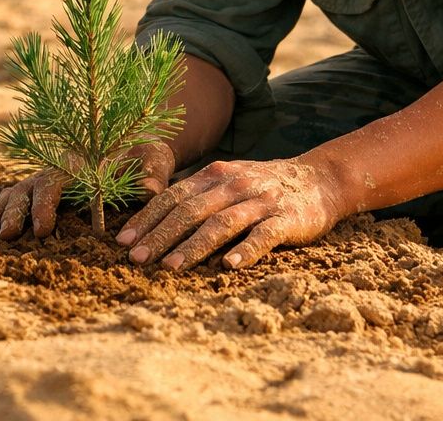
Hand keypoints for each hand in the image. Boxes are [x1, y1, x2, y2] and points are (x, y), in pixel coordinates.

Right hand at [0, 141, 176, 238]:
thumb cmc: (147, 157)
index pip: (57, 182)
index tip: (43, 230)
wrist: (140, 150)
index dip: (47, 205)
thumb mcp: (155, 160)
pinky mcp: (43, 190)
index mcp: (82, 162)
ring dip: (1, 209)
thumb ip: (151, 174)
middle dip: (16, 210)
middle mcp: (60, 168)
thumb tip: (150, 189)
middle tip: (7, 235)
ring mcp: (48, 178)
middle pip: (31, 187)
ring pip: (18, 191)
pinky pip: (15, 197)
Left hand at [114, 156, 348, 270]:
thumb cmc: (262, 187)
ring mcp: (262, 201)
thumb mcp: (228, 181)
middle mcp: (235, 184)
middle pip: (191, 210)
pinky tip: (229, 266)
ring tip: (170, 267)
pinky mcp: (288, 220)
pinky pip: (264, 236)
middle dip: (160, 235)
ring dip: (193, 246)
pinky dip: (246, 250)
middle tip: (137, 259)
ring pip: (222, 224)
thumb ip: (197, 194)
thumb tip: (153, 217)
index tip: (123, 240)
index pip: (174, 196)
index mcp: (215, 174)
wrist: (319, 181)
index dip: (147, 218)